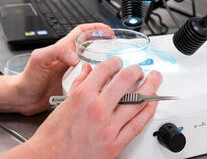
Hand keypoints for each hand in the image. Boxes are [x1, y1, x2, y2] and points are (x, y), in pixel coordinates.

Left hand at [0, 23, 110, 114]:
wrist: (22, 99)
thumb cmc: (27, 78)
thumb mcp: (39, 59)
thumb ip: (56, 52)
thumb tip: (74, 56)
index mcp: (62, 49)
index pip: (81, 32)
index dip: (95, 29)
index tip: (108, 31)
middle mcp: (68, 59)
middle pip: (89, 46)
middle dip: (103, 44)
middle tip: (115, 47)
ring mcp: (70, 72)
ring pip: (90, 63)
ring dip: (102, 62)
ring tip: (113, 64)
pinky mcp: (71, 85)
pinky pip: (87, 79)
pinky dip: (96, 80)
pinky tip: (101, 84)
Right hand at [20, 56, 162, 158]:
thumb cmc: (52, 136)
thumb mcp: (63, 104)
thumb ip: (78, 85)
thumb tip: (88, 71)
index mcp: (83, 96)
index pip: (105, 70)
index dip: (114, 62)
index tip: (117, 62)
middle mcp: (98, 109)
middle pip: (125, 81)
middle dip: (135, 71)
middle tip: (139, 69)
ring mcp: (108, 127)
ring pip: (136, 101)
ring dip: (149, 87)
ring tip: (154, 80)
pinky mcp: (115, 144)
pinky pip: (137, 124)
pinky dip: (147, 111)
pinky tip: (151, 103)